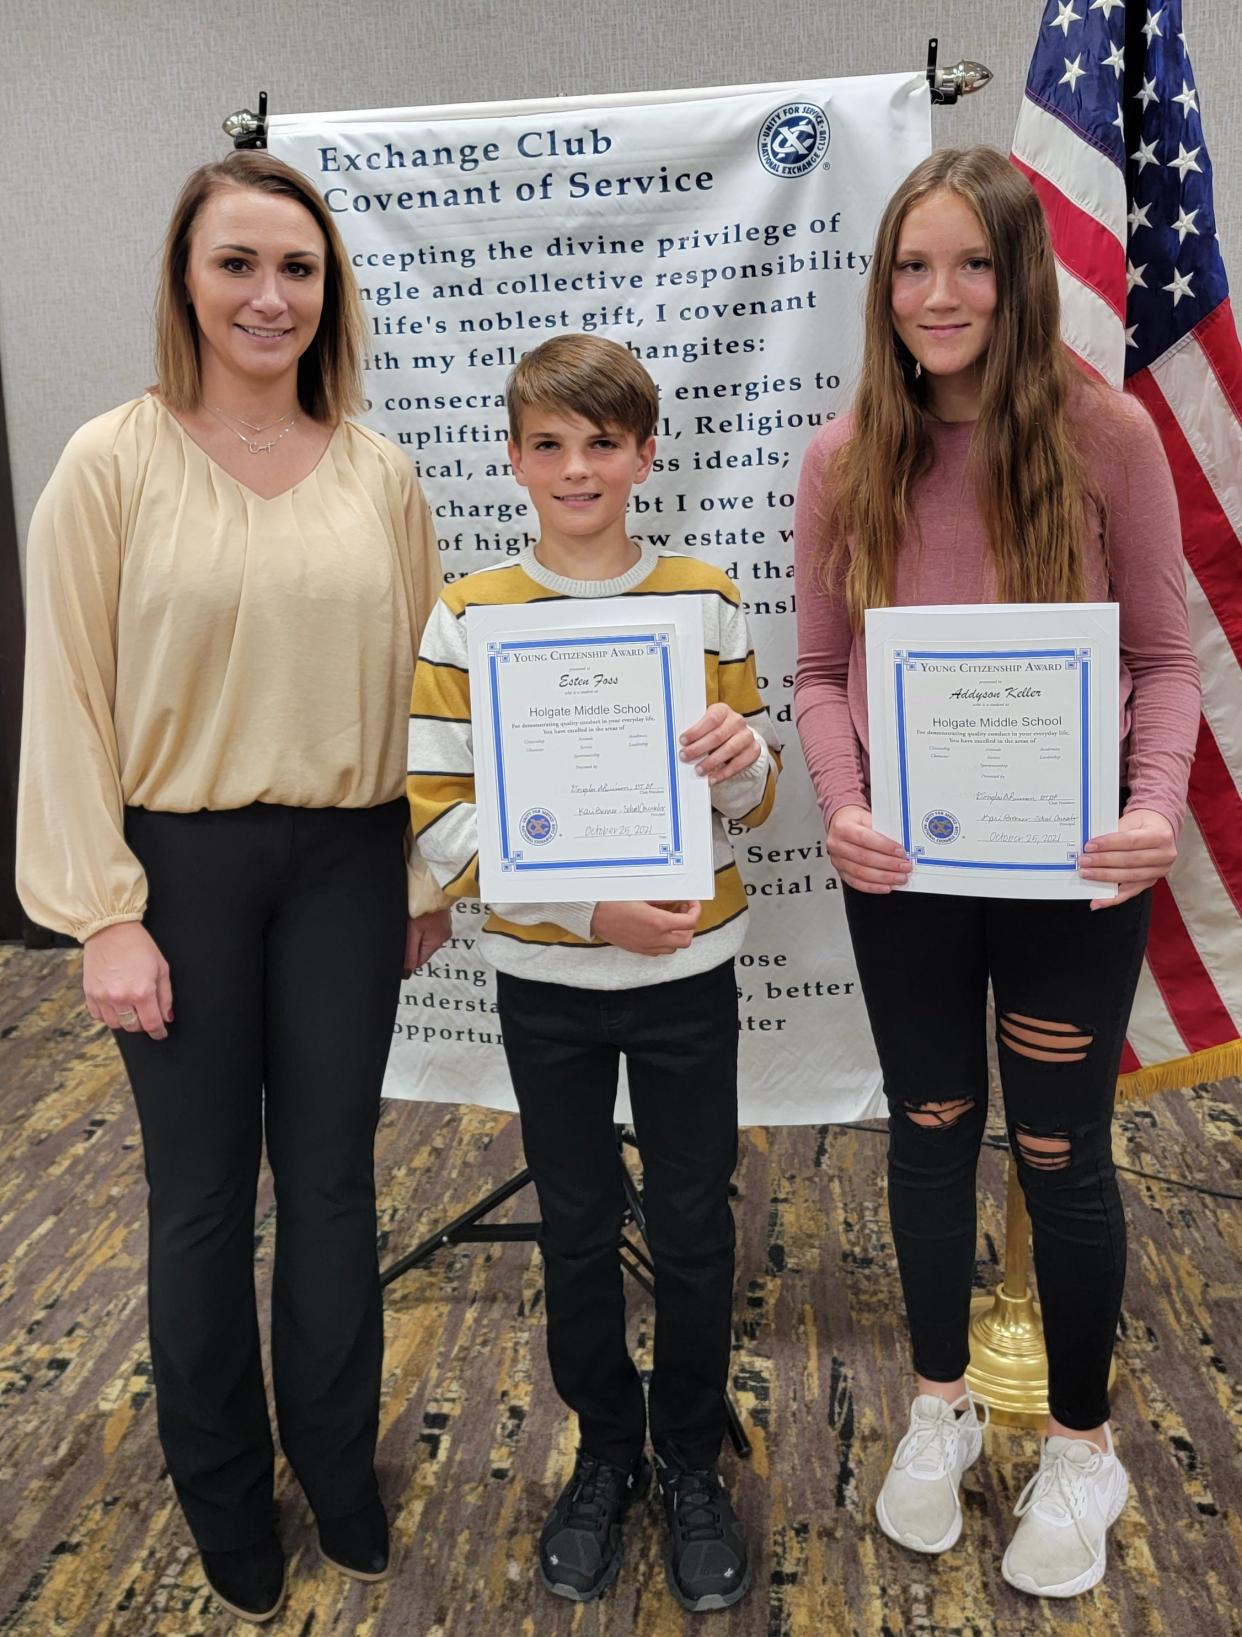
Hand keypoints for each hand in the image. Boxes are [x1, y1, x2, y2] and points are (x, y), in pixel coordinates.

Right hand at [83, 922, 172, 1038]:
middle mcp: (121, 998)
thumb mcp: (161, 968)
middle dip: (143, 1024)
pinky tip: (115, 1004)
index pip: (152, 1024)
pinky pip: (99, 1016)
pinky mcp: (89, 993)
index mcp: (142, 992)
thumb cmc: (139, 945)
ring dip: (125, 1021)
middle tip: (147, 1014)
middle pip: (133, 1027)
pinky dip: (108, 1014)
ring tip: (130, 1007)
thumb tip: (167, 1017)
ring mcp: (103, 996)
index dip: (159, 1032)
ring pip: (115, 1024)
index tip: (161, 1033)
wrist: (110, 929)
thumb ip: (165, 996)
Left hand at [404, 909, 452, 975]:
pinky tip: (417, 918)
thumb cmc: (421, 905)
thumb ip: (409, 952)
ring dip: (417, 934)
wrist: (431, 885)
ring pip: (425, 938)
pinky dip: (422, 926)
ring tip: (411, 922)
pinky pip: (429, 929)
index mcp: (437, 941)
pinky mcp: (442, 918)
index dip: (408, 957)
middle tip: (406, 930)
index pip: (420, 961)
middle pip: (423, 950)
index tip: (401, 946)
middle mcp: (444, 936)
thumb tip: (407, 971)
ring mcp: (444, 926)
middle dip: (413, 943)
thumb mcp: (412, 931)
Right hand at [590, 900, 700, 955]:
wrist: (595, 915)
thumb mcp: (643, 895)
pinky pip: (660, 951)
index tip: (691, 903)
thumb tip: (678, 899)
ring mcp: (647, 946)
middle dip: (689, 926)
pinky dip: (665, 942)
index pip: (690, 922)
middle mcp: (655, 938)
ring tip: (672, 921)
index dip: (695, 911)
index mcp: (658, 922)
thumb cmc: (614, 902)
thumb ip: (664, 899)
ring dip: (678, 935)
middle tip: (683, 912)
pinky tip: (658, 929)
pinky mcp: (639, 950)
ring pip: (674, 948)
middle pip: (686, 939)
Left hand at [680, 703, 759, 784]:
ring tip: (698, 770)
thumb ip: (695, 733)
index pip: (711, 719)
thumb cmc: (715, 732)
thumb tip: (679, 745)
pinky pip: (739, 764)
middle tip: (685, 757)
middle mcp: (737, 721)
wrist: (737, 738)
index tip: (683, 741)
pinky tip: (712, 779)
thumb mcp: (705, 727)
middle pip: (718, 735)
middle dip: (699, 748)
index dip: (696, 731)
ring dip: (711, 762)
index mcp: (723, 711)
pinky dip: (724, 773)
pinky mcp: (753, 751)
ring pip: (729, 749)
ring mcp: (747, 736)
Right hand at [826, 805, 910, 893]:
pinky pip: (857, 883)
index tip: (900, 852)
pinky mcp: (841, 873)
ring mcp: (838, 861)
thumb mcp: (867, 818)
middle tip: (904, 866)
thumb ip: (881, 830)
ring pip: (861, 873)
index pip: (865, 838)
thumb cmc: (855, 821)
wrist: (841, 826)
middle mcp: (837, 845)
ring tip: (899, 878)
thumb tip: (901, 844)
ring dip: (884, 877)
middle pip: (864, 858)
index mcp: (843, 828)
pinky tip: (886, 886)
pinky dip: (873, 887)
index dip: (884, 847)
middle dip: (888, 864)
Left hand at [1080, 809, 1175, 909]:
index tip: (1089, 846)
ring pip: (1129, 877)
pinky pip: (1130, 892)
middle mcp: (1164, 855)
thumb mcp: (1132, 821)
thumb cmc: (1143, 824)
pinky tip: (1097, 901)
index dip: (1109, 844)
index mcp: (1161, 836)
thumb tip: (1091, 847)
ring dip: (1105, 877)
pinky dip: (1112, 898)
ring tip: (1087, 874)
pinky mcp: (1150, 882)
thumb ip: (1115, 832)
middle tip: (1084, 861)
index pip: (1131, 841)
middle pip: (1130, 861)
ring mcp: (1159, 871)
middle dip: (1103, 862)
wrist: (1160, 829)